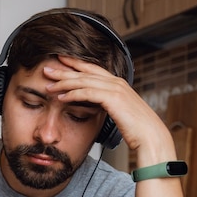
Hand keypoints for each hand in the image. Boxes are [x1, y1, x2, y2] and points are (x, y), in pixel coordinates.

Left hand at [44, 56, 175, 164]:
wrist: (150, 136)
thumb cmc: (136, 128)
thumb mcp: (119, 112)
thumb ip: (108, 104)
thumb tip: (96, 105)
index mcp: (117, 83)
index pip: (92, 69)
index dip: (75, 64)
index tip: (60, 61)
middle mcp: (116, 82)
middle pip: (85, 72)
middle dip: (64, 70)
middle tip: (46, 69)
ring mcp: (115, 89)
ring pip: (83, 81)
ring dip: (64, 82)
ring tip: (48, 85)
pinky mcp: (112, 98)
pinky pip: (87, 93)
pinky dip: (72, 94)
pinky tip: (60, 97)